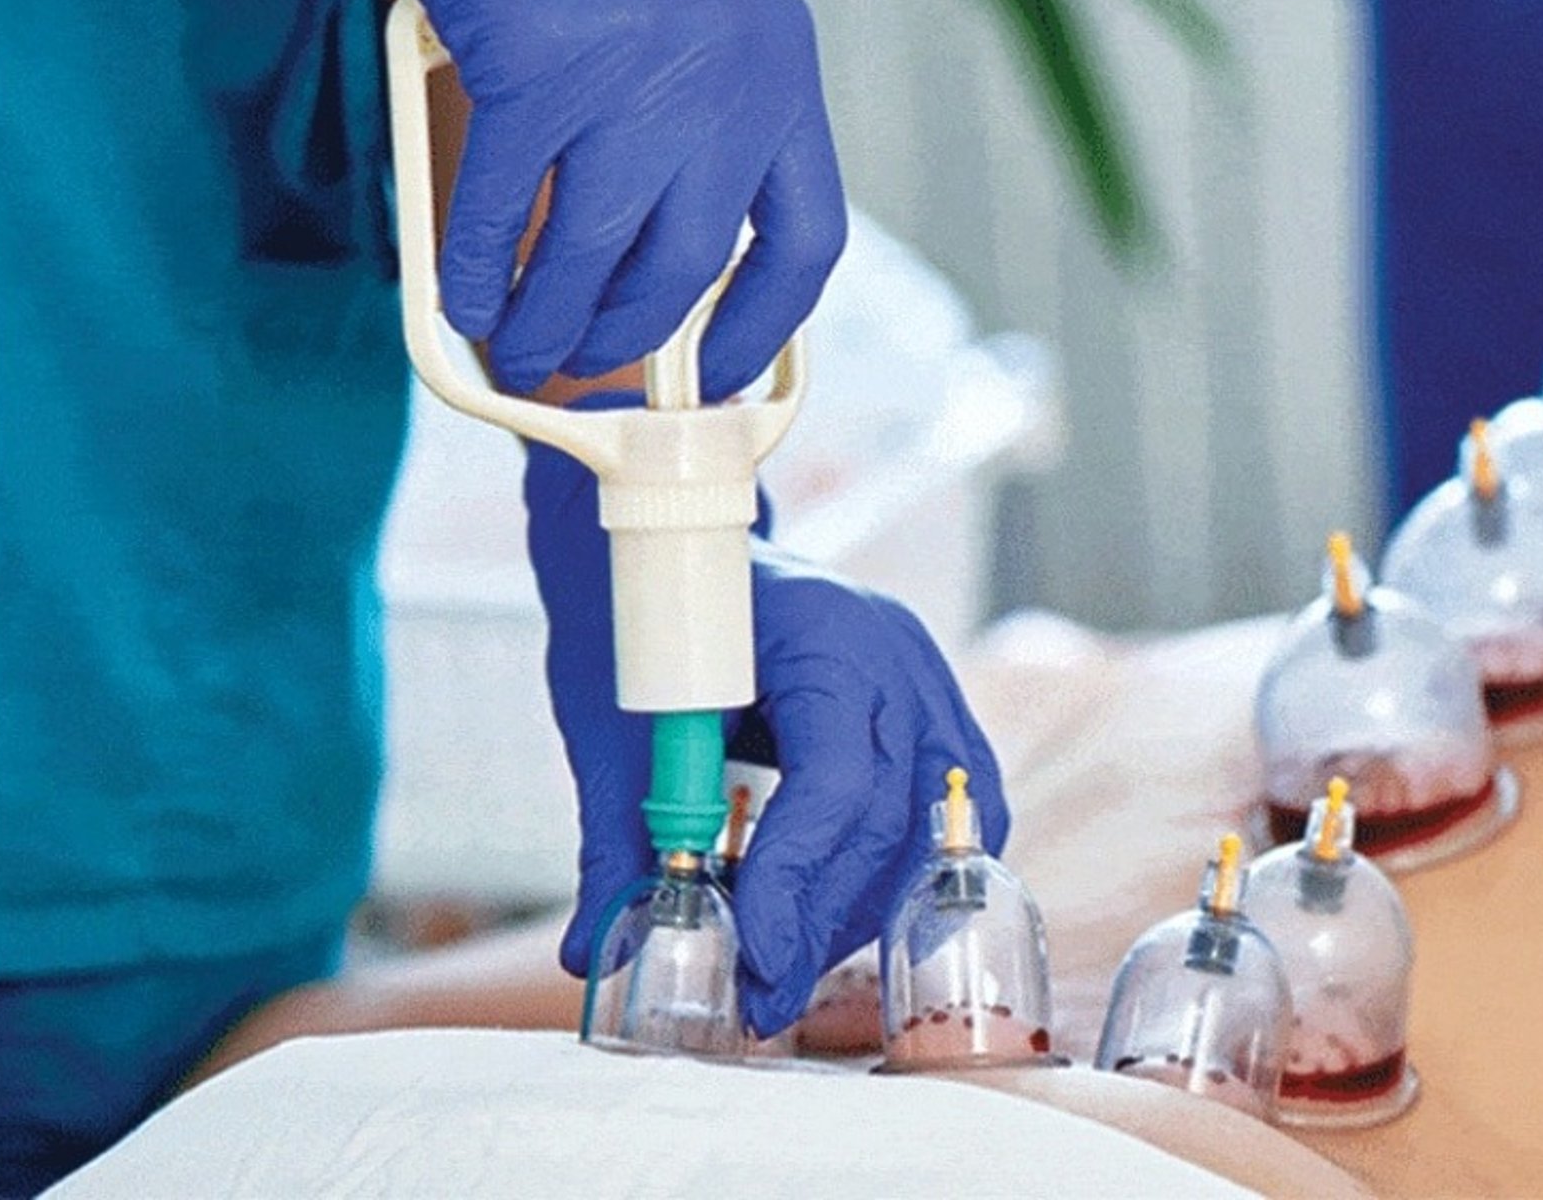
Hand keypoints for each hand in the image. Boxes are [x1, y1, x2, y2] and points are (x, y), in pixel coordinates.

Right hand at [377, 0, 846, 398]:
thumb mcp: (710, 4)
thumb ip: (713, 105)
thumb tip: (677, 234)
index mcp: (783, 69)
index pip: (805, 239)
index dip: (766, 324)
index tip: (720, 367)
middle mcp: (726, 83)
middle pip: (686, 266)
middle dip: (631, 338)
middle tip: (588, 366)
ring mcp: (632, 78)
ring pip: (591, 256)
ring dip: (550, 325)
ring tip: (524, 357)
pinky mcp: (534, 68)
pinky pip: (501, 209)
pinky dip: (476, 269)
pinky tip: (463, 302)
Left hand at [525, 424, 1007, 1037]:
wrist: (664, 545)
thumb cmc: (638, 623)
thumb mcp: (615, 728)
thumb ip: (614, 840)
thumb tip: (594, 954)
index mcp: (825, 636)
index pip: (839, 781)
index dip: (801, 881)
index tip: (756, 959)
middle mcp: (895, 654)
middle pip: (891, 816)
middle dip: (826, 920)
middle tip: (765, 997)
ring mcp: (925, 677)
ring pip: (932, 824)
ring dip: (865, 907)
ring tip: (792, 964)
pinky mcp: (928, 705)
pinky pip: (948, 805)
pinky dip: (904, 867)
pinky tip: (846, 914)